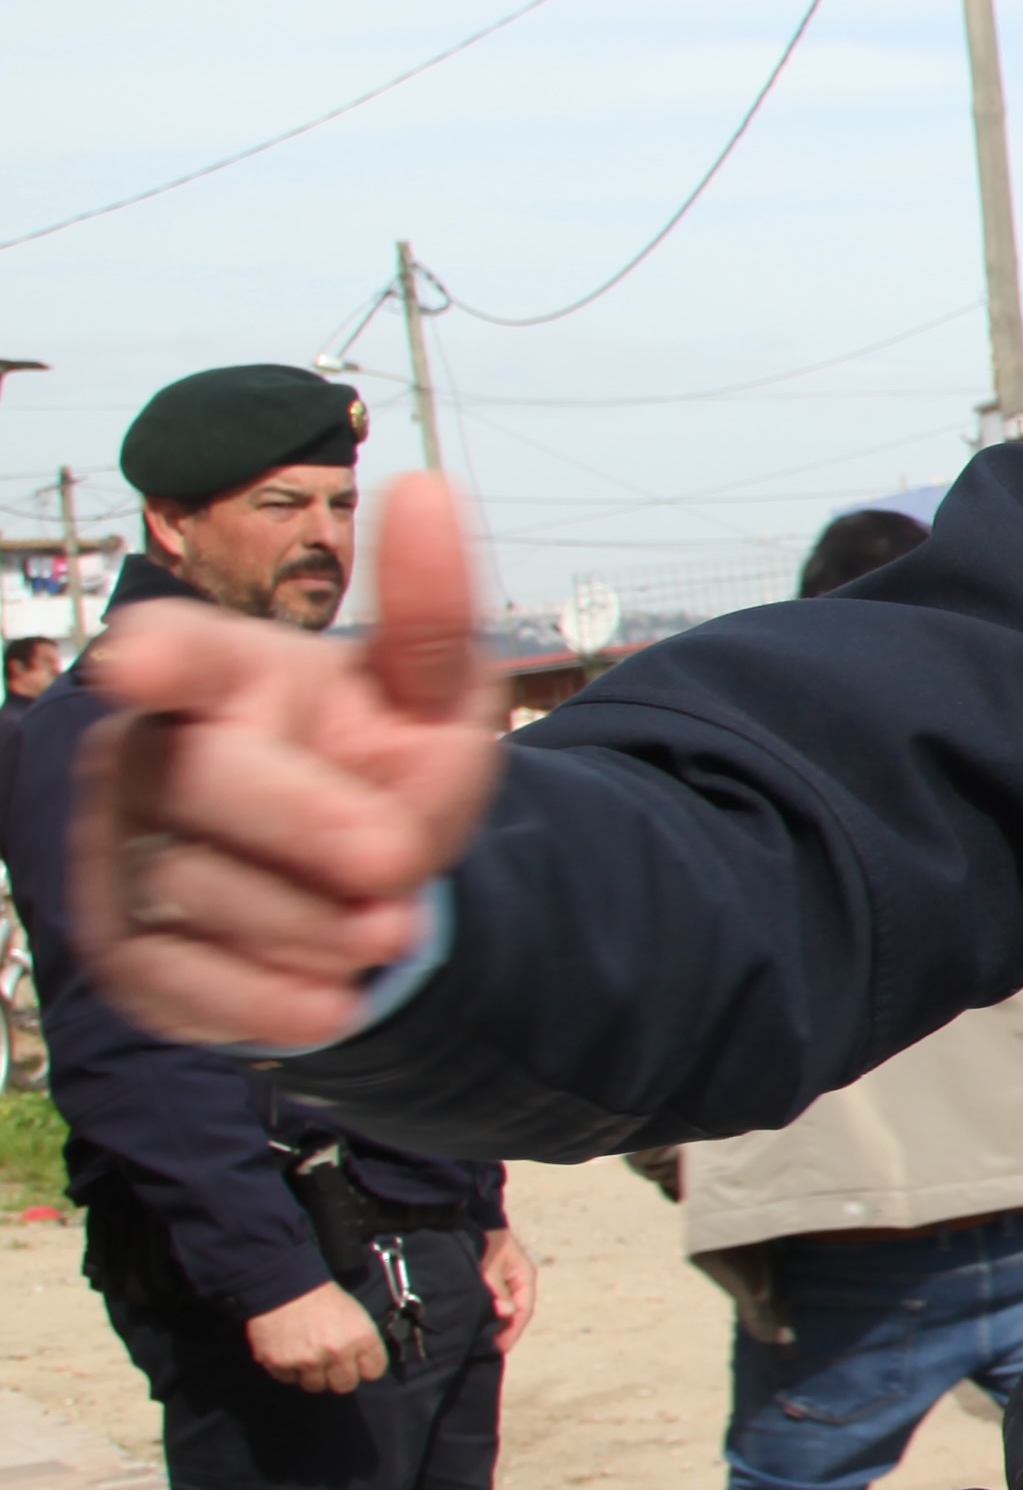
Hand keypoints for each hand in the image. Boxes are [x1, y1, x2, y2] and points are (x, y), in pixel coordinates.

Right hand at [74, 474, 505, 1051]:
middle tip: (395, 863)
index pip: (177, 652)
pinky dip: (268, 1001)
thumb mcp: (436, 695)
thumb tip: (420, 488)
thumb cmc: (386, 765)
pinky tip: (332, 1001)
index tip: (141, 666)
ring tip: (387, 928)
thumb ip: (432, 609)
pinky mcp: (126, 952)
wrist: (375, 892)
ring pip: (198, 891)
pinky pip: (181, 983)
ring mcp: (121, 853)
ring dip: (314, 925)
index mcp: (217, 671)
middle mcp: (146, 755)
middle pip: (205, 784)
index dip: (163, 659)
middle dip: (307, 827)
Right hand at [243, 1280, 389, 1395]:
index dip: (365, 1367)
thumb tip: (364, 1365)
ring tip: (306, 1355)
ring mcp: (307, 1361)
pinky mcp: (280, 1363)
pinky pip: (288, 1379)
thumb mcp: (356, 1315)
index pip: (374, 1372)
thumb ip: (363, 1342)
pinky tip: (288, 1351)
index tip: (357, 1362)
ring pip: (315, 1386)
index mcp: (361, 1338)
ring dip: (311, 1374)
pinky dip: (288, 1369)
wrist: (284, 1285)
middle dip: (338, 1376)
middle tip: (329, 1363)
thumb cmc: (323, 1298)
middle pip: (344, 1385)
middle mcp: (336, 1353)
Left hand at [480, 1227, 538, 1352]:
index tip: (497, 1348)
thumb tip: (506, 1313)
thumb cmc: (482, 1240)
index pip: (523, 1310)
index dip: (512, 1332)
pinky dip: (486, 1312)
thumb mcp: (489, 1266)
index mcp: (525, 1275)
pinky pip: (493, 1300)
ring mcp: (505, 1279)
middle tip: (486, 1348)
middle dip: (503, 1330)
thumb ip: (496, 1290)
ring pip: (503, 1307)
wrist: (469, 1216)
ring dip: (493, 1322)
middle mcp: (518, 1279)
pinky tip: (475, 1321)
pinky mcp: (491, 1278)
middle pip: (514, 1312)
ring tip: (479, 1338)